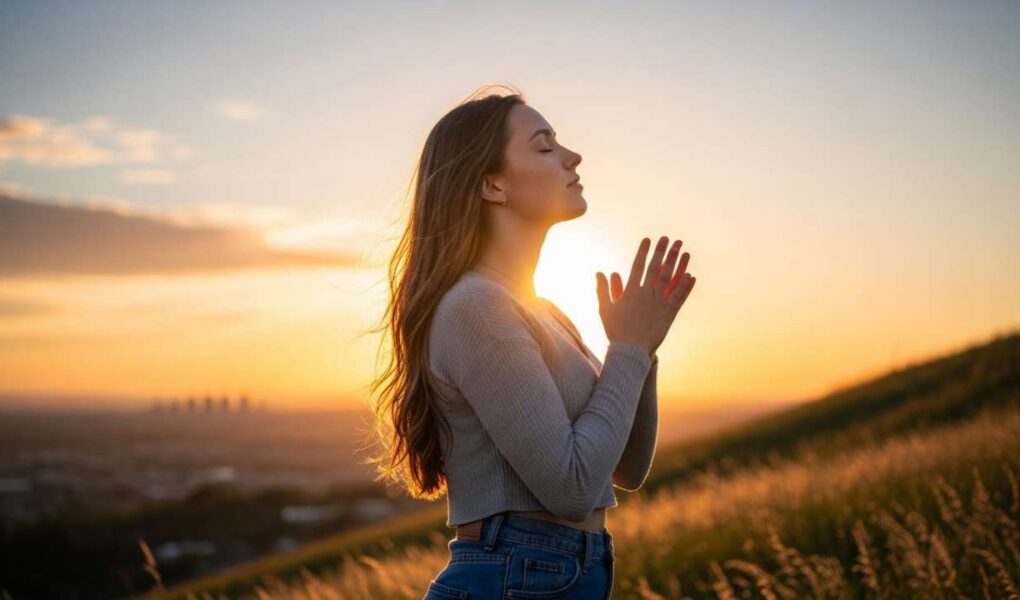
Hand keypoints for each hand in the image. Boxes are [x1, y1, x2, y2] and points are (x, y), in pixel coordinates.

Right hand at [595, 236, 695, 355]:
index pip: (638, 267)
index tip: (648, 239)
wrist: (630, 351)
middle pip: (655, 268)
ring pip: (669, 279)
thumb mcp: (605, 309)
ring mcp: (658, 304)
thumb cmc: (615, 331)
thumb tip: (600, 272)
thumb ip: (603, 289)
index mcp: (630, 292)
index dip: (643, 252)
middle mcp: (646, 295)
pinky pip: (679, 297)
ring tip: (681, 249)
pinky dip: (685, 286)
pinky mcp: (668, 314)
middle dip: (661, 251)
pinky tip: (691, 275)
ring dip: (675, 262)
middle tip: (667, 238)